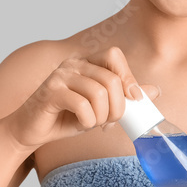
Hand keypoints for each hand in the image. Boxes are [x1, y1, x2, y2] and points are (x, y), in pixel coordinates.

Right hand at [3, 46, 160, 150]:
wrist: (31, 131)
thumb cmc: (66, 117)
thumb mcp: (101, 108)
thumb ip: (124, 97)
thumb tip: (155, 91)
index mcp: (86, 62)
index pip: (114, 55)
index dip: (127, 78)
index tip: (132, 100)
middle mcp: (73, 64)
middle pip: (111, 79)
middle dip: (118, 107)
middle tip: (110, 122)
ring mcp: (60, 76)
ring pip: (99, 93)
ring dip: (102, 116)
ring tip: (94, 123)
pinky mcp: (50, 92)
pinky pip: (82, 105)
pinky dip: (88, 121)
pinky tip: (82, 125)